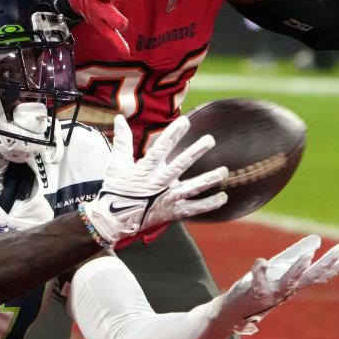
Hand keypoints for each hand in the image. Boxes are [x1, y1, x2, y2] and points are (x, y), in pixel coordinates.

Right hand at [83, 115, 227, 245]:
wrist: (114, 219)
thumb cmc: (115, 189)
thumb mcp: (116, 163)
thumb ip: (122, 140)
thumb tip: (120, 118)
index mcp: (147, 168)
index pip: (162, 147)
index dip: (174, 133)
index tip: (185, 121)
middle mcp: (160, 182)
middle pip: (182, 164)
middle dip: (196, 151)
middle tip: (210, 140)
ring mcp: (169, 198)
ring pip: (194, 187)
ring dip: (210, 179)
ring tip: (224, 171)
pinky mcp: (173, 211)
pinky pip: (195, 208)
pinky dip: (209, 204)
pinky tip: (223, 197)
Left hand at [213, 235, 338, 334]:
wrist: (233, 311)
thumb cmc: (259, 288)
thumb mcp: (280, 270)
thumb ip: (297, 255)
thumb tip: (316, 240)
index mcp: (294, 284)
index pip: (319, 274)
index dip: (335, 266)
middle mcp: (286, 290)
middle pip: (310, 277)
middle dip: (326, 264)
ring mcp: (271, 292)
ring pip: (287, 281)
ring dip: (297, 269)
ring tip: (308, 256)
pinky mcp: (253, 292)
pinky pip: (257, 281)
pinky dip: (259, 271)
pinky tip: (260, 261)